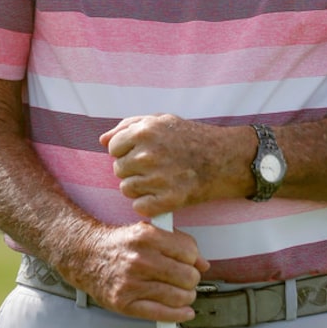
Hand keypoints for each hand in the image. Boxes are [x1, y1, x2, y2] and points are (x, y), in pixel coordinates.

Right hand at [67, 219, 209, 322]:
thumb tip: (203, 264)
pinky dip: (178, 315)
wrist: (86, 256)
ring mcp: (132, 283)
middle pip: (188, 277)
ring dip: (186, 297)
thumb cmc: (119, 246)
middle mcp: (140, 260)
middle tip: (185, 280)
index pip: (189, 253)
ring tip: (181, 293)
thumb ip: (177, 243)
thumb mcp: (147, 233)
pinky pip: (163, 314)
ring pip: (180, 297)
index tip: (190, 264)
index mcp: (147, 237)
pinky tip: (183, 311)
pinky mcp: (125, 303)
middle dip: (191, 280)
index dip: (194, 260)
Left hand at [101, 113, 239, 215]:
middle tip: (155, 167)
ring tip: (158, 179)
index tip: (143, 152)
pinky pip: (139, 207)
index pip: (113, 148)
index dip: (126, 151)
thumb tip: (103, 141)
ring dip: (139, 187)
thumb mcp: (160, 120)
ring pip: (127, 189)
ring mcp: (158, 178)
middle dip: (132, 169)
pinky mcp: (168, 200)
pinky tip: (162, 194)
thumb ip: (128, 126)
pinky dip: (148, 204)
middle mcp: (148, 155)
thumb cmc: (191, 138)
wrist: (224, 159)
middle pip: (119, 170)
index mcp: (144, 132)